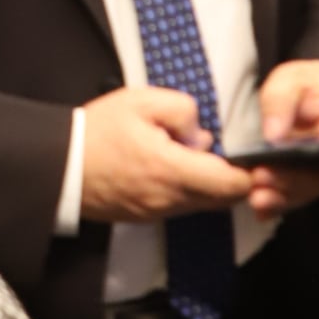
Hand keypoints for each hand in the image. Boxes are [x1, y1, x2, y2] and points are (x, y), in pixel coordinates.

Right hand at [79, 86, 253, 222]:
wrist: (62, 165)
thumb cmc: (100, 130)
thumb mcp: (140, 101)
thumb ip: (181, 109)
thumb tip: (203, 134)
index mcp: (172, 170)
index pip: (231, 185)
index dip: (251, 173)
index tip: (256, 156)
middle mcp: (171, 200)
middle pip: (223, 200)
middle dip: (235, 178)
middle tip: (234, 152)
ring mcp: (159, 213)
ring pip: (204, 205)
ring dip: (212, 184)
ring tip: (200, 153)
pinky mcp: (149, 216)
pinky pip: (184, 207)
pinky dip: (192, 190)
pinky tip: (179, 166)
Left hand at [246, 62, 318, 218]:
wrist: (307, 97)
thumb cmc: (305, 86)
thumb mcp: (291, 80)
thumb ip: (281, 101)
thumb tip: (273, 136)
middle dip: (295, 181)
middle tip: (265, 179)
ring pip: (309, 190)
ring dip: (284, 198)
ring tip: (258, 198)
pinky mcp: (308, 184)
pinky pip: (296, 196)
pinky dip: (279, 204)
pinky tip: (261, 211)